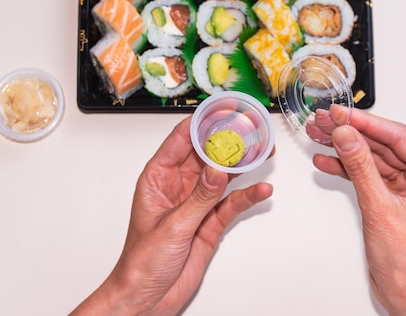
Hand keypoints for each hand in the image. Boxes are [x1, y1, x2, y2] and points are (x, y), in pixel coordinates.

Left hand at [70, 115, 272, 315]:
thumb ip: (199, 197)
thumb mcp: (171, 226)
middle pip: (206, 154)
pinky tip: (261, 189)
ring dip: (243, 164)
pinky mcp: (210, 223)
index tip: (221, 109)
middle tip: (251, 127)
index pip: (181, 140)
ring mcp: (196, 203)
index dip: (201, 122)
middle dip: (228, 140)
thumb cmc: (141, 262)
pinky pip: (231, 203)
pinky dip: (247, 196)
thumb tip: (216, 169)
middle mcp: (178, 186)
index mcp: (158, 178)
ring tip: (264, 151)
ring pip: (222, 176)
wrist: (147, 299)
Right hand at [312, 106, 405, 314]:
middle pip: (382, 142)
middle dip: (350, 132)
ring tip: (318, 134)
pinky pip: (366, 172)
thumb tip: (345, 134)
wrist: (403, 290)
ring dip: (343, 146)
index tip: (341, 113)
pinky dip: (345, 166)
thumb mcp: (379, 206)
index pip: (398, 136)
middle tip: (323, 120)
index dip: (366, 122)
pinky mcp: (389, 194)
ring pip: (371, 155)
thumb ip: (360, 166)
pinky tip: (326, 159)